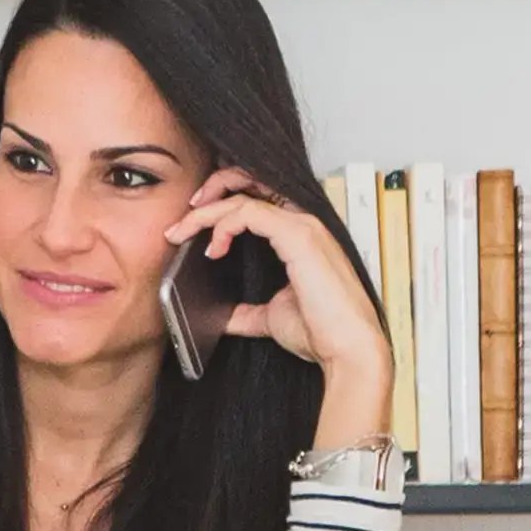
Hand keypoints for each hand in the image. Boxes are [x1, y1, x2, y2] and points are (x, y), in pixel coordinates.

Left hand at [167, 169, 392, 430]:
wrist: (347, 350)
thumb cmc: (322, 331)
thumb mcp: (271, 317)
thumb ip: (245, 312)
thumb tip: (221, 317)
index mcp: (299, 235)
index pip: (260, 195)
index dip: (225, 196)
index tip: (196, 217)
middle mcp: (303, 223)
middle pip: (252, 180)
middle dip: (213, 188)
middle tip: (185, 214)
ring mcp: (303, 226)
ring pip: (243, 197)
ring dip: (206, 211)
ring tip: (183, 232)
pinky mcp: (298, 235)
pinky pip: (248, 212)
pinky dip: (223, 225)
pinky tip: (213, 248)